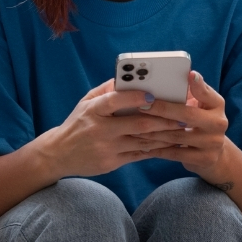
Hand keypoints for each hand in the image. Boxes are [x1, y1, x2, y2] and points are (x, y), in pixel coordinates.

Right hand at [41, 79, 184, 177]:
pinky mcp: (112, 162)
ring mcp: (107, 147)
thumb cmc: (77, 124)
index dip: (135, 97)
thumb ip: (106, 91)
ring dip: (165, 136)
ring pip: (143, 141)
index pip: (114, 101)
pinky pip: (139, 155)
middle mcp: (100, 129)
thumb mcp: (85, 103)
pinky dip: (156, 149)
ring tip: (182, 130)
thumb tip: (128, 78)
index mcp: (92, 110)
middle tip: (183, 115)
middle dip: (164, 120)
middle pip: (137, 124)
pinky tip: (170, 145)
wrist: (59, 154)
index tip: (154, 94)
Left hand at [133, 71, 232, 180]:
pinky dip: (157, 148)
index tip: (188, 74)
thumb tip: (173, 77)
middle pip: (187, 114)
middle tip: (141, 106)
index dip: (198, 85)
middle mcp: (219, 123)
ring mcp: (213, 143)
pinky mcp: (204, 159)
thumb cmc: (198, 122)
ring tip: (134, 125)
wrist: (213, 154)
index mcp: (217, 105)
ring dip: (153, 131)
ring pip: (177, 135)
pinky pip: (175, 153)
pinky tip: (143, 143)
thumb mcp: (199, 106)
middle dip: (162, 110)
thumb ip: (189, 93)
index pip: (207, 93)